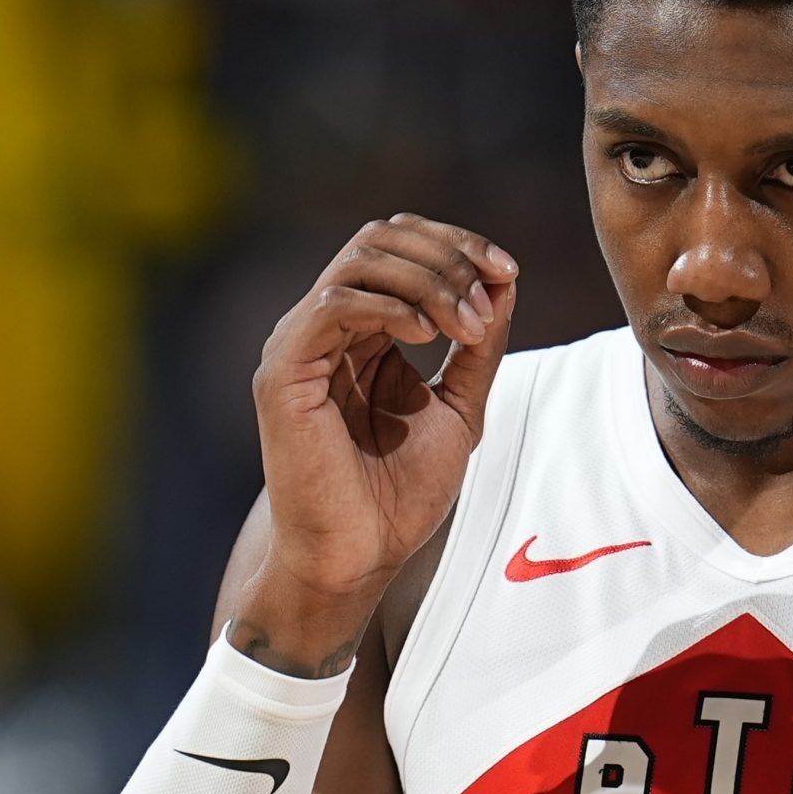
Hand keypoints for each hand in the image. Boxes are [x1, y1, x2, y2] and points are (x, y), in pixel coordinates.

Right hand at [235, 215, 517, 667]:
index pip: (402, 247)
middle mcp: (326, 327)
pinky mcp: (284, 372)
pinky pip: (334, 306)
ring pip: (360, 260)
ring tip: (465, 326)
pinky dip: (389, 307)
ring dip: (428, 281)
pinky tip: (426, 336)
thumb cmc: (399, 495)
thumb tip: (505, 279)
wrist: (360, 556)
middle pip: (380, 237)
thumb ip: (478, 345)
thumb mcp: (459, 407)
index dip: (457, 246)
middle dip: (447, 254)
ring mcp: (300, 344)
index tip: (508, 272)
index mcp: (363, 331)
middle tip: (489, 293)